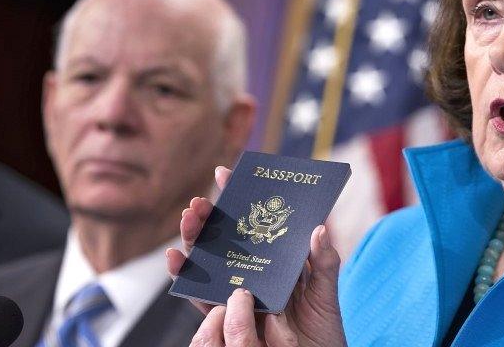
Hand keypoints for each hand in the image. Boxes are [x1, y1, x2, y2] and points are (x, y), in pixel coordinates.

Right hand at [167, 167, 346, 346]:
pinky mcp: (227, 318)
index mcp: (277, 260)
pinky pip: (202, 297)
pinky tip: (176, 259)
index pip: (255, 223)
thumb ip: (325, 263)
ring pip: (208, 262)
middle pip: (225, 239)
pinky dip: (185, 277)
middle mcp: (254, 273)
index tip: (223, 173)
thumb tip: (319, 229)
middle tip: (198, 203)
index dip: (237, 197)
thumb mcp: (327, 294)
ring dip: (193, 240)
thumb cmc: (324, 330)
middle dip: (209, 219)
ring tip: (187, 221)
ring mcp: (238, 294)